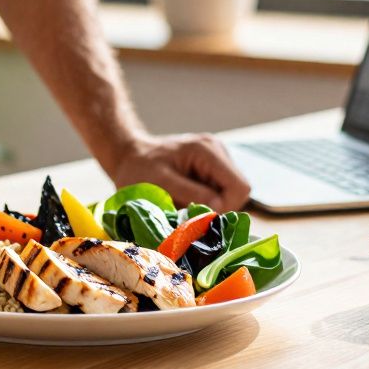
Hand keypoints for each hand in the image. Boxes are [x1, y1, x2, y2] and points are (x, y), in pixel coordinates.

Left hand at [107, 133, 251, 211]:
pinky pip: (219, 192)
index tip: (200, 217)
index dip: (226, 207)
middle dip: (217, 208)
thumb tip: (218, 207)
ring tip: (184, 204)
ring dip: (211, 205)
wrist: (129, 156)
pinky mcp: (211, 169)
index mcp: (208, 150)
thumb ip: (190, 192)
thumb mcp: (160, 182)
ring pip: (230, 194)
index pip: (239, 187)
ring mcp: (217, 159)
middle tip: (189, 214)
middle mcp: (218, 151)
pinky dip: (206, 201)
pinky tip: (186, 199)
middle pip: (237, 191)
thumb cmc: (138, 168)